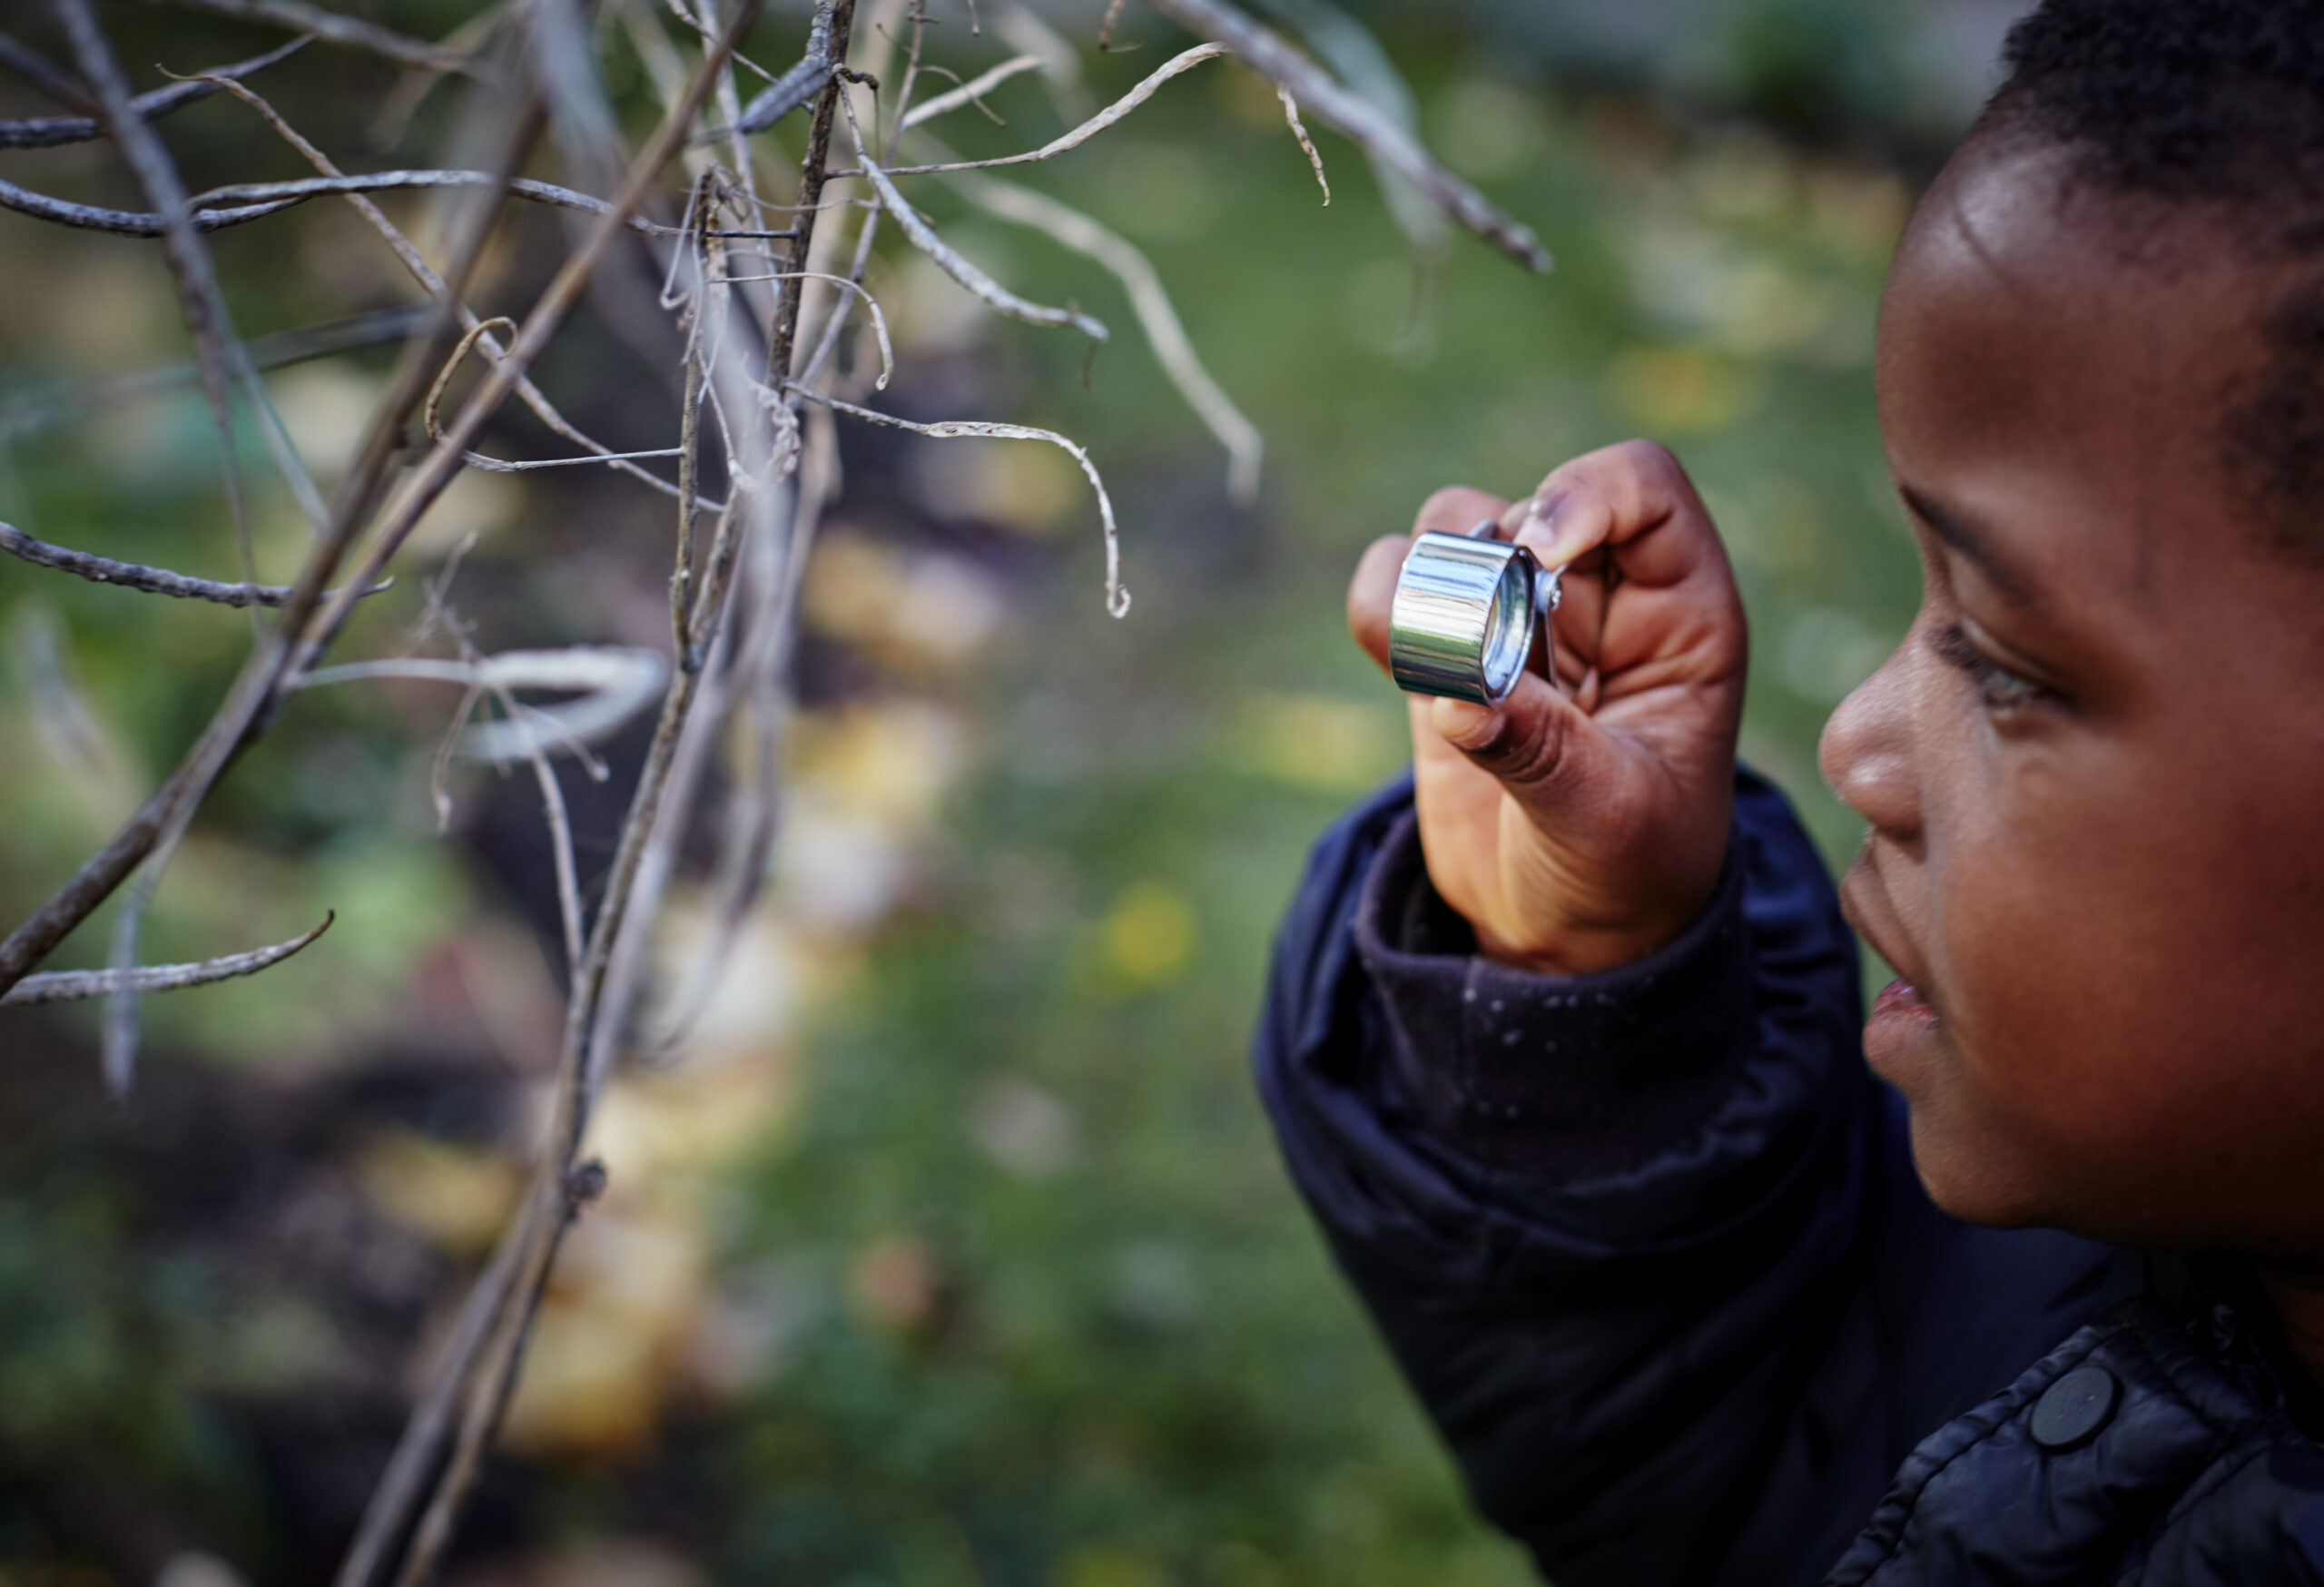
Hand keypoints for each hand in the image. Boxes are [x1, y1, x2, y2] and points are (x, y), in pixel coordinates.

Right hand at [1348, 441, 1747, 974]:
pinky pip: (1396, 583)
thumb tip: (1458, 698)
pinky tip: (1407, 672)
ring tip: (1443, 672)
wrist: (1569, 936)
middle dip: (1493, 568)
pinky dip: (1383, 606)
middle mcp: (1600, 598)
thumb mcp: (1607, 823)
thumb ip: (1541, 752)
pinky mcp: (1447, 653)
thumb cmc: (1627, 875)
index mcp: (1681, 616)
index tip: (1538, 555)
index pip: (1641, 487)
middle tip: (1487, 658)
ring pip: (1455, 527)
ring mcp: (1519, 621)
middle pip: (1528, 505)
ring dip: (1431, 581)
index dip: (1583, 495)